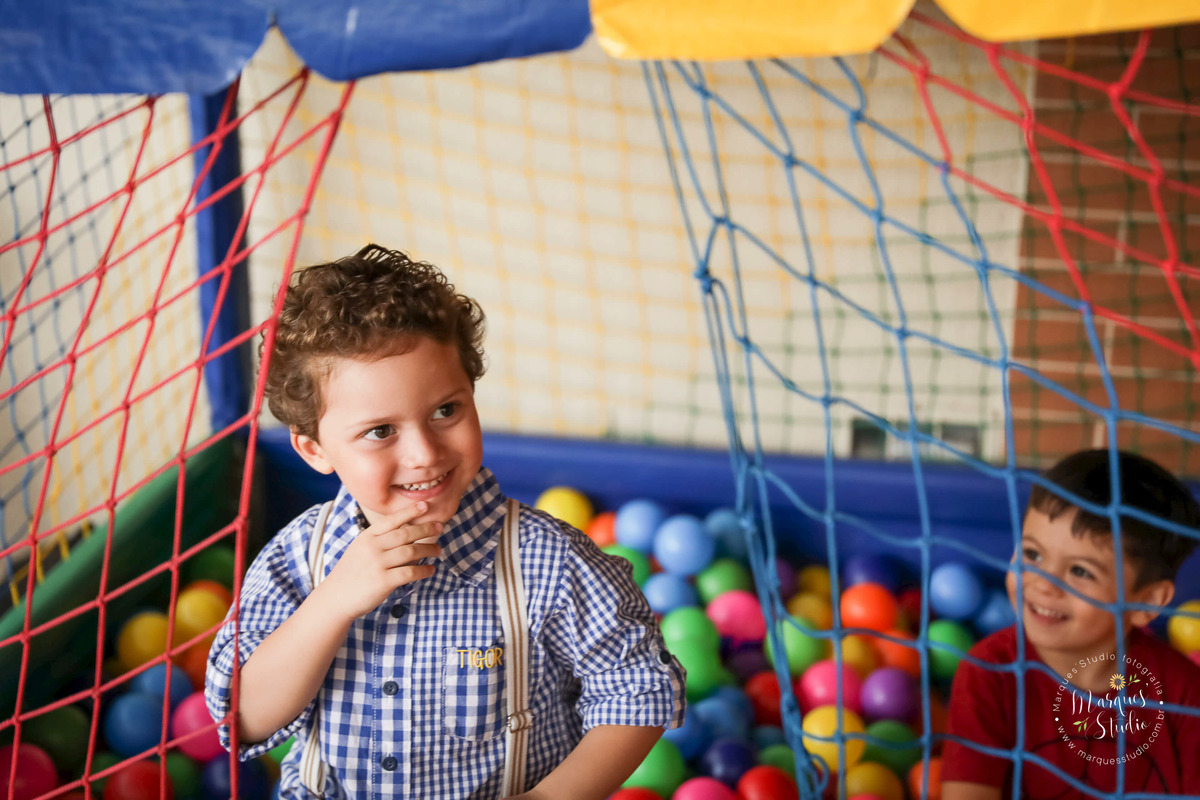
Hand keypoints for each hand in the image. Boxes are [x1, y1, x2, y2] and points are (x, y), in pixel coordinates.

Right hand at [318, 500, 442, 619]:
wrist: (336, 597)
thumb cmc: (351, 573)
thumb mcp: (360, 549)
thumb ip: (379, 540)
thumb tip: (407, 531)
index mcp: (367, 537)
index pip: (392, 520)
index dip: (410, 511)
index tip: (426, 505)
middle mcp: (372, 547)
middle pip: (406, 534)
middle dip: (426, 529)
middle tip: (440, 527)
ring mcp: (378, 564)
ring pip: (411, 552)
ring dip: (428, 550)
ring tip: (438, 550)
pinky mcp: (384, 581)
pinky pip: (410, 572)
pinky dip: (424, 571)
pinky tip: (431, 570)